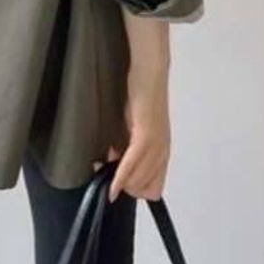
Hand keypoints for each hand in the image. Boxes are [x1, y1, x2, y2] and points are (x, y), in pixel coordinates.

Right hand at [104, 68, 170, 202]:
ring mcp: (156, 146)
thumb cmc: (141, 96)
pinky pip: (132, 164)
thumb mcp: (135, 126)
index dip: (133, 188)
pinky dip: (120, 177)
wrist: (149, 73)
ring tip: (101, 165)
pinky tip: (111, 183)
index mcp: (162, 152)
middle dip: (122, 186)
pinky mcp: (146, 136)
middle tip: (103, 168)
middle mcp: (162, 153)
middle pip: (144, 190)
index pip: (153, 190)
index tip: (115, 177)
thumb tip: (114, 159)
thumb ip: (129, 145)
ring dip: (118, 181)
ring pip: (138, 181)